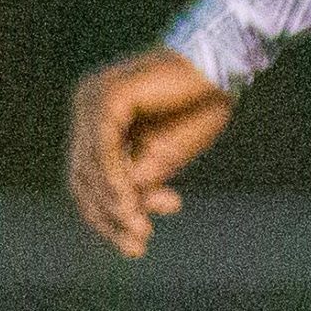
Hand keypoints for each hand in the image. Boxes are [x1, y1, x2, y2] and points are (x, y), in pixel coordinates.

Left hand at [67, 47, 234, 257]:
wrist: (225, 65)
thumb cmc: (200, 103)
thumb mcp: (166, 154)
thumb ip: (141, 179)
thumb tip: (124, 213)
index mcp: (97, 116)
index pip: (89, 177)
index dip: (110, 214)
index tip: (142, 238)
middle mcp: (86, 105)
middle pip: (84, 178)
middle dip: (111, 216)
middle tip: (140, 244)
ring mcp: (92, 100)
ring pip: (90, 170)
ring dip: (115, 207)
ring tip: (141, 233)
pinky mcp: (107, 99)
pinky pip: (104, 154)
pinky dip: (117, 185)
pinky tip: (133, 209)